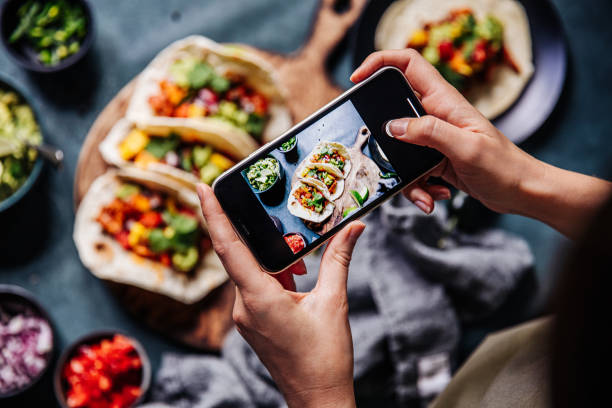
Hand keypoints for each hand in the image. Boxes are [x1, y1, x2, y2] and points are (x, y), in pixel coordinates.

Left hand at [197, 184, 363, 407]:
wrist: (317, 398)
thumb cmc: (324, 357)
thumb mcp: (333, 302)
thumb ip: (338, 260)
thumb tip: (353, 228)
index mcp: (259, 299)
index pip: (229, 248)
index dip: (214, 215)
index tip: (203, 187)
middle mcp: (244, 306)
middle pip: (240, 255)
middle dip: (256, 232)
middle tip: (268, 208)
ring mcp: (246, 316)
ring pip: (250, 271)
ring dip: (272, 258)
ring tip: (300, 260)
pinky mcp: (252, 322)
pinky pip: (255, 286)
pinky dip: (273, 274)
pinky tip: (297, 277)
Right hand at [352, 49, 534, 214]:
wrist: (522, 192)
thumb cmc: (504, 167)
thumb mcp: (466, 147)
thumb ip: (429, 133)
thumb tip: (393, 126)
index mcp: (445, 101)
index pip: (408, 65)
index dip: (380, 63)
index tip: (358, 79)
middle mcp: (436, 116)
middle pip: (394, 112)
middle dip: (385, 137)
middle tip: (381, 154)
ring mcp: (434, 139)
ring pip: (399, 149)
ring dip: (406, 176)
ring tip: (426, 192)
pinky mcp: (434, 160)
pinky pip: (411, 171)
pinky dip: (418, 188)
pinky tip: (436, 196)